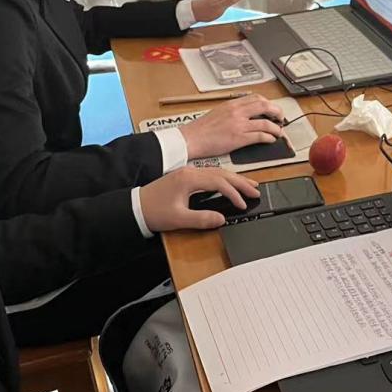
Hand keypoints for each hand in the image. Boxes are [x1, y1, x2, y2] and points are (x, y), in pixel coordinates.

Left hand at [138, 168, 259, 232]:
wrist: (135, 207)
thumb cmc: (153, 212)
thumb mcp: (179, 219)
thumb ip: (202, 219)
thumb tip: (221, 219)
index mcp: (189, 179)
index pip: (219, 182)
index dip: (234, 193)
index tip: (243, 204)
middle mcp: (190, 172)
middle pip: (221, 174)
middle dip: (240, 182)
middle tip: (256, 190)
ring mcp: (187, 173)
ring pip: (217, 172)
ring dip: (234, 179)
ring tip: (249, 185)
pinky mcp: (185, 177)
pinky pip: (210, 174)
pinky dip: (223, 179)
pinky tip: (229, 184)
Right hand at [178, 95, 285, 158]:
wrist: (191, 139)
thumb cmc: (201, 129)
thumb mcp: (218, 112)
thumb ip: (232, 111)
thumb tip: (245, 113)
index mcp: (232, 104)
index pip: (256, 98)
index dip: (268, 103)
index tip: (272, 109)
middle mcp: (237, 112)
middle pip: (265, 106)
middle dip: (277, 111)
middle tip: (281, 118)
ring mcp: (239, 125)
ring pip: (266, 122)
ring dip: (276, 128)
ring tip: (279, 132)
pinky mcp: (239, 138)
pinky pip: (260, 136)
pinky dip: (269, 137)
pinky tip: (271, 140)